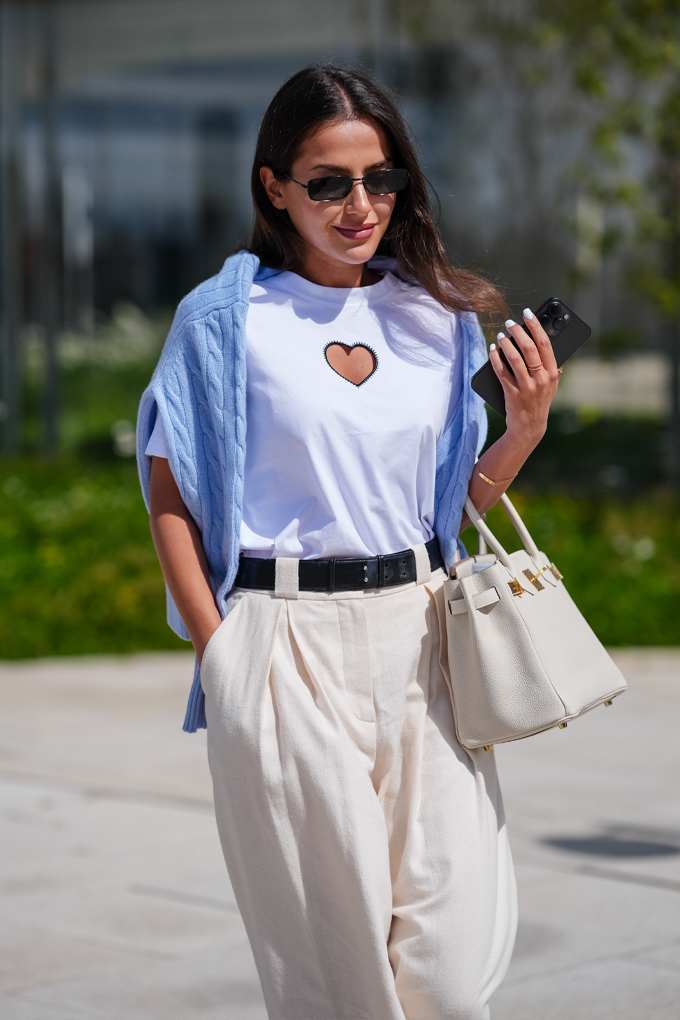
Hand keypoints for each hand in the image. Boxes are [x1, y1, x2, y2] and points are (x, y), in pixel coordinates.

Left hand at [489, 309, 561, 443]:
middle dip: (518, 331)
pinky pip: (501, 371)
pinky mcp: (512, 393)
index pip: (545, 344)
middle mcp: (541, 379)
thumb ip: (551, 367)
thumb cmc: (539, 400)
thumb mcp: (551, 385)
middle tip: (509, 322)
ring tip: (500, 335)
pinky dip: (495, 357)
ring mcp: (526, 387)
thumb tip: (544, 342)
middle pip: (529, 348)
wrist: (529, 427)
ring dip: (505, 343)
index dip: (536, 325)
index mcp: (553, 373)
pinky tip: (492, 349)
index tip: (528, 313)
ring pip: (514, 358)